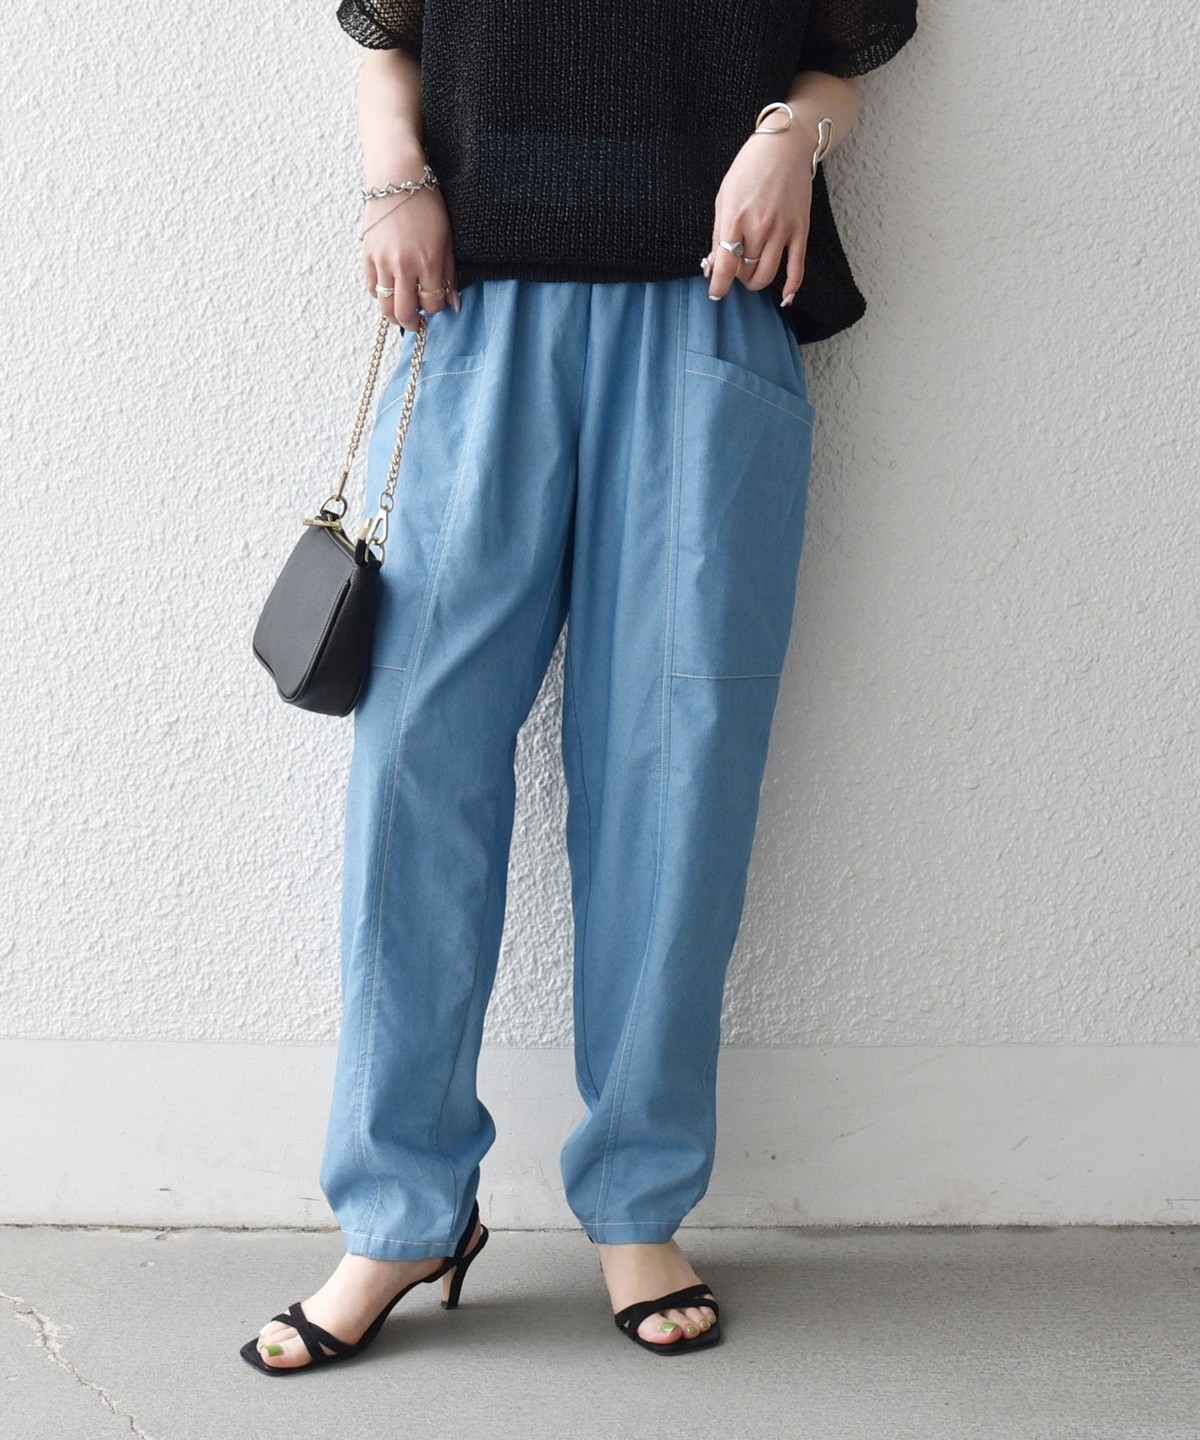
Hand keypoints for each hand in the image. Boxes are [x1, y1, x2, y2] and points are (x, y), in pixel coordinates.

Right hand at [363, 153, 459, 328]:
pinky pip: (371, 287)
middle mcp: (404, 266)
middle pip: (404, 313)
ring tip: (401, 310)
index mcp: (428, 262)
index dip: (434, 308)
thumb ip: (449, 273)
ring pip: (384, 306)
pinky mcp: (367, 254)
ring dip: (394, 313)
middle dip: (412, 322)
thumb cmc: (427, 204)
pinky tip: (389, 288)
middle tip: (416, 321)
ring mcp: (382, 261)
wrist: (397, 177)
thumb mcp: (447, 239)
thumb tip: (453, 303)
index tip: (435, 303)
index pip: (432, 304)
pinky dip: (379, 293)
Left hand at [703, 123, 815, 306]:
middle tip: (736, 268)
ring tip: (751, 272)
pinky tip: (786, 298)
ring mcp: (782, 229)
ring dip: (756, 281)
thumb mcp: (724, 197)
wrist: (785, 146)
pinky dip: (791, 286)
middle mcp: (759, 226)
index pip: (725, 266)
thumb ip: (717, 234)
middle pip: (746, 272)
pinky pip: (797, 267)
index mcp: (736, 217)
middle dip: (738, 277)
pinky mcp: (800, 229)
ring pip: (767, 274)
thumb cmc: (749, 169)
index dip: (718, 285)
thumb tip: (712, 267)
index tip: (715, 292)